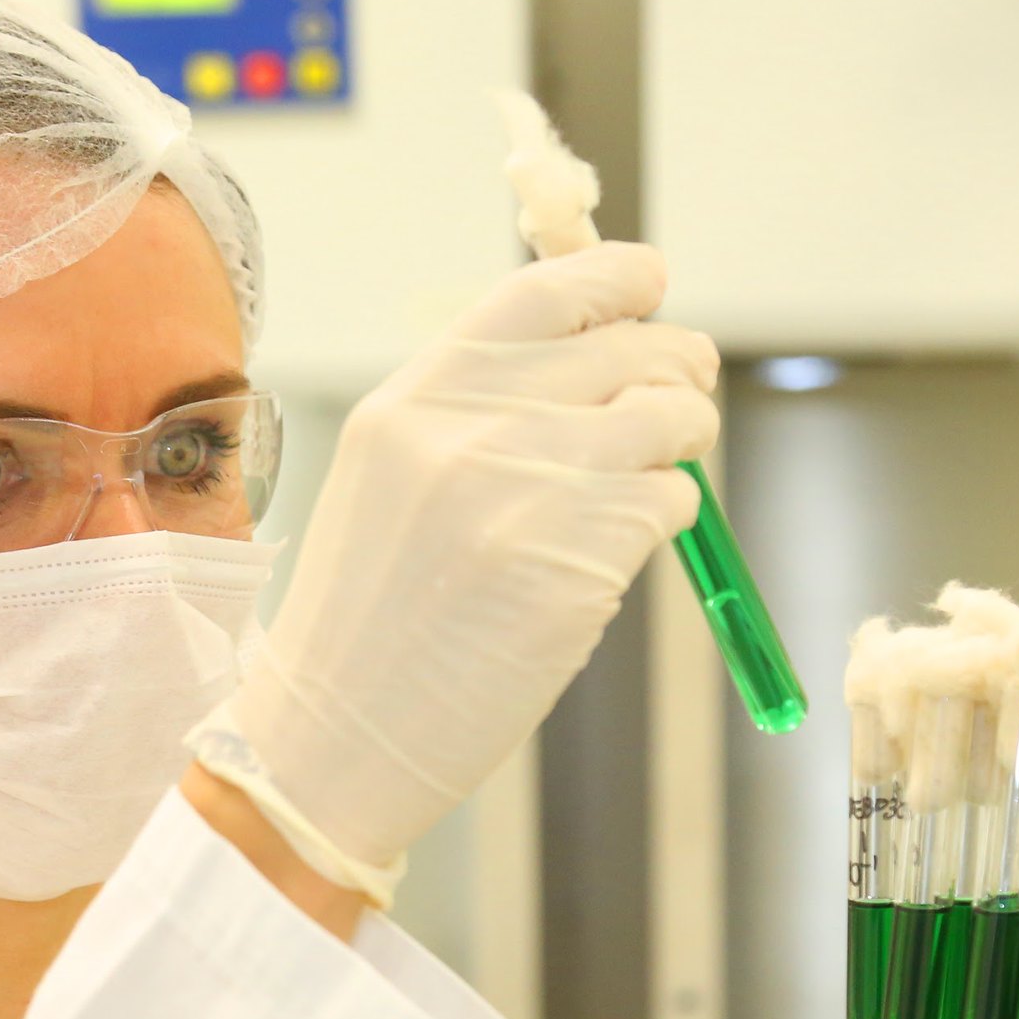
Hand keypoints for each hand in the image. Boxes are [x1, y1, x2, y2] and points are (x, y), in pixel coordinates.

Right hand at [214, 241, 718, 877]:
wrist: (335, 737)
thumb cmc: (373, 618)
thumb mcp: (394, 475)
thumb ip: (484, 407)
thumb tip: (606, 354)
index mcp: (421, 390)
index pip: (552, 288)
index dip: (625, 280)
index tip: (652, 292)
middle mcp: (474, 422)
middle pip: (637, 346)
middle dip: (678, 371)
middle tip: (676, 408)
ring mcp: (529, 485)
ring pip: (674, 416)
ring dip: (683, 445)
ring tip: (646, 486)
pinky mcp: (579, 555)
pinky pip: (673, 501)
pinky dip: (665, 523)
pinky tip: (611, 557)